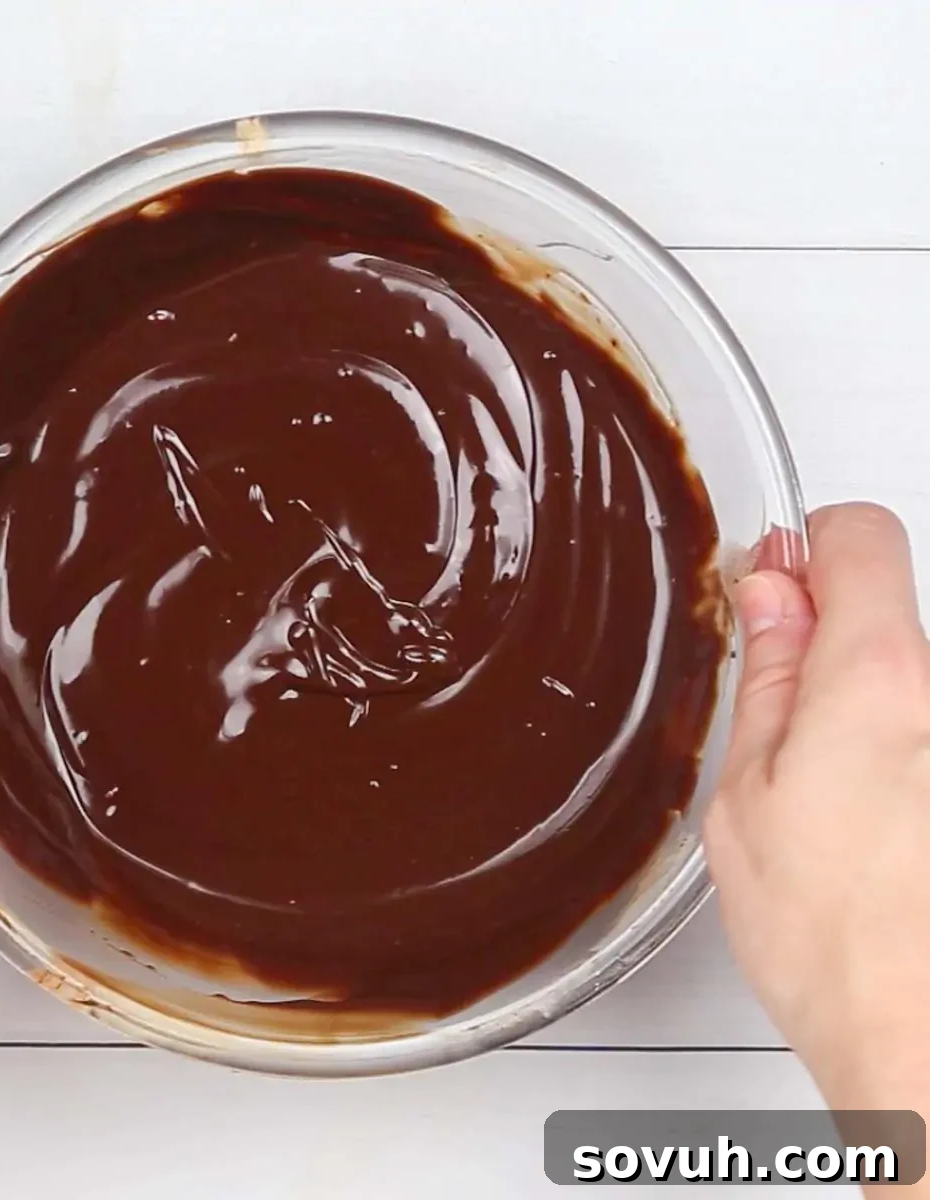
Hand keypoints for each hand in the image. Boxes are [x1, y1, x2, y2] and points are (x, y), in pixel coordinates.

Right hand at [706, 503, 929, 1113]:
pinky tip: (873, 826)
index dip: (807, 547)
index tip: (775, 586)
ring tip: (827, 794)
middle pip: (890, 608)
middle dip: (827, 636)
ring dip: (864, 705)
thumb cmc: (833, 936)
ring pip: (914, 679)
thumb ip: (769, 674)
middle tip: (780, 713)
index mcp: (879, 677)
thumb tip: (772, 594)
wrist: (922, 1043)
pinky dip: (902, 753)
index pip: (860, 534)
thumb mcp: (749, 789)